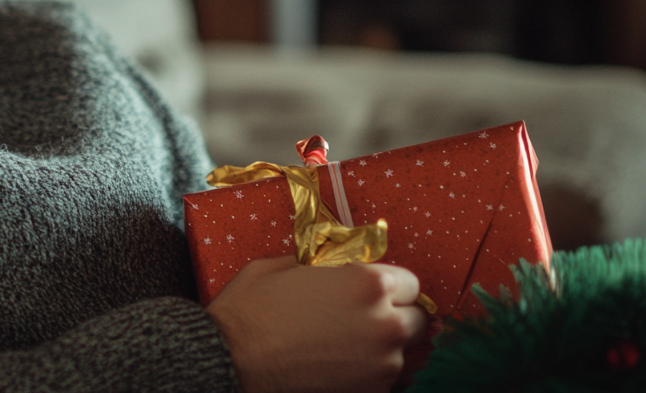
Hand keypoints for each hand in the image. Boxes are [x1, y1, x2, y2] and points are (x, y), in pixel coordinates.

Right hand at [206, 256, 426, 392]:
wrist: (228, 360)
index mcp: (368, 284)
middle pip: (417, 319)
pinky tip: (344, 365)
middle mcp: (384, 324)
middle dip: (396, 315)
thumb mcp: (283, 266)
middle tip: (365, 317)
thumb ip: (323, 264)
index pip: (411, 281)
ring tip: (350, 344)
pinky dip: (373, 372)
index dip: (390, 284)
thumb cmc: (251, 310)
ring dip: (386, 346)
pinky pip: (387, 380)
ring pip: (406, 353)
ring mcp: (381, 367)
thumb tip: (336, 265)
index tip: (373, 290)